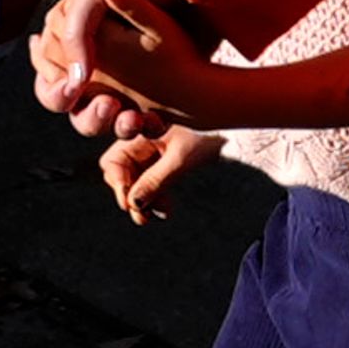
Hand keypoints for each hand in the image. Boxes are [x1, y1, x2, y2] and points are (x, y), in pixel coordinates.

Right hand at [31, 0, 178, 140]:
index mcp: (76, 30)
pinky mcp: (149, 89)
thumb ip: (77, 30)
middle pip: (71, 101)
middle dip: (87, 112)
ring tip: (131, 116)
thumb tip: (75, 78)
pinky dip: (139, 124)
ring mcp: (122, 74)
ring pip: (101, 115)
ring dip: (113, 122)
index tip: (74, 91)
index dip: (56, 87)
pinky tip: (150, 120)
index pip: (49, 69)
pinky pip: (134, 119)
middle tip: (108, 106)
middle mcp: (94, 55)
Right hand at [100, 126, 224, 226]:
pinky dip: (156, 197)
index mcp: (139, 130)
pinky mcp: (163, 163)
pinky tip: (167, 208)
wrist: (235, 133)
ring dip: (145, 200)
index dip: (119, 183)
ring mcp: (152, 152)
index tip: (132, 203)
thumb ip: (155, 180)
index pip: (113, 161)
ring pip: (136, 182)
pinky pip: (151, 184)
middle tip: (144, 217)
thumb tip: (133, 204)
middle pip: (122, 174)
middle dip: (132, 195)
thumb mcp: (181, 159)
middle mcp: (141, 141)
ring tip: (161, 213)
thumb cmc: (208, 135)